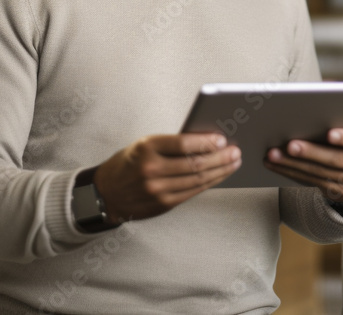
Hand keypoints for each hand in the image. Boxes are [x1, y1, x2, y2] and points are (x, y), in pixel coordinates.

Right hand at [94, 133, 240, 220]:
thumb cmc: (130, 163)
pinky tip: (219, 176)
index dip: (205, 142)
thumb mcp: (144, 145)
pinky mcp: (164, 204)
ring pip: (197, 179)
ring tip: (233, 163)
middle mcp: (151, 170)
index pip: (182, 144)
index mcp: (146, 148)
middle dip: (220, 157)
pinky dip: (209, 183)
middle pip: (194, 163)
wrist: (107, 192)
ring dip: (220, 171)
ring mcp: (157, 190)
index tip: (222, 139)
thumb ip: (171, 144)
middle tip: (235, 151)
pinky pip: (193, 192)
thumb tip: (206, 140)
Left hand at [264, 117, 342, 202]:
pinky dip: (295, 174)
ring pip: (323, 175)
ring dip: (295, 165)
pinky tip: (279, 165)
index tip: (329, 133)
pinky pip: (317, 185)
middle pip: (338, 160)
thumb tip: (327, 87)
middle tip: (290, 145)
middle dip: (312, 152)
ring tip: (274, 155)